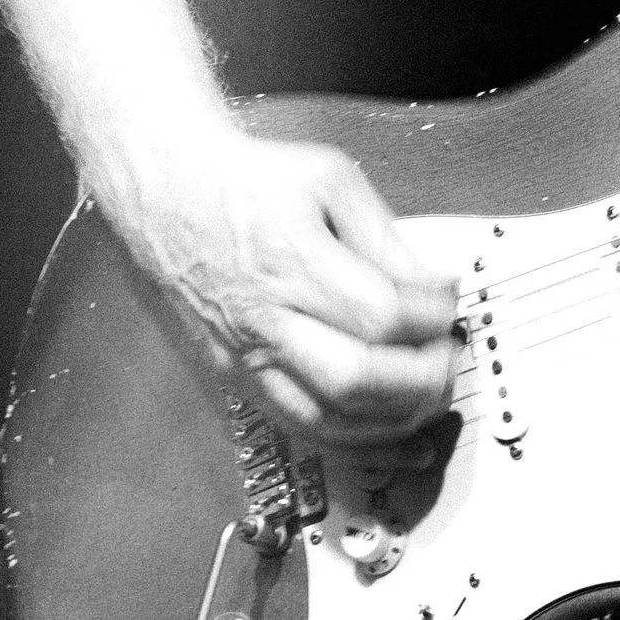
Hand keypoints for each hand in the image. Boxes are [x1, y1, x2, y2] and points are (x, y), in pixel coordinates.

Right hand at [105, 127, 461, 444]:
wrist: (167, 193)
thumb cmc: (248, 180)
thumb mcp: (332, 180)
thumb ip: (384, 237)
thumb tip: (432, 286)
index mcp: (293, 262)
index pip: (380, 315)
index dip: (432, 317)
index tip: (450, 304)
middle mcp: (264, 320)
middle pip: (353, 380)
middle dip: (420, 379)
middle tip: (452, 358)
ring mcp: (244, 357)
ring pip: (323, 419)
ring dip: (390, 421)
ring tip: (430, 396)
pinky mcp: (233, 376)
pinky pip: (294, 426)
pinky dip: (348, 439)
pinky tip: (385, 430)